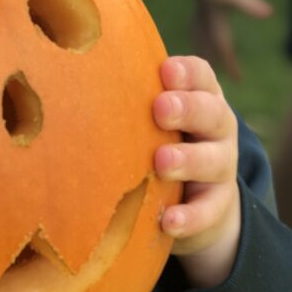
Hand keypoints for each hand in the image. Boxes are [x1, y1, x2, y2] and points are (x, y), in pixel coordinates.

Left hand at [152, 55, 240, 288]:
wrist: (199, 200)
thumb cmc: (162, 140)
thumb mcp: (152, 118)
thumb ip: (129, 98)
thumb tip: (70, 77)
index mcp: (201, 98)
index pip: (201, 76)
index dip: (186, 73)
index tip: (165, 71)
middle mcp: (217, 129)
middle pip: (212, 113)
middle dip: (187, 109)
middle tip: (160, 109)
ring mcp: (221, 167)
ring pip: (213, 161)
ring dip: (188, 160)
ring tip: (161, 162)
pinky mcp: (217, 206)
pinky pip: (208, 211)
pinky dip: (190, 216)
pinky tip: (169, 220)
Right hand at [177, 0, 272, 79]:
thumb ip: (250, 3)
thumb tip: (268, 13)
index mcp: (213, 18)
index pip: (223, 47)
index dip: (230, 64)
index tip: (237, 81)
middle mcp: (205, 14)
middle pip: (207, 43)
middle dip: (212, 59)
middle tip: (215, 76)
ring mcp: (201, 3)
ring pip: (199, 30)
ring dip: (201, 43)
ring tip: (201, 50)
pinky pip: (199, 17)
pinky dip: (200, 25)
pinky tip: (206, 19)